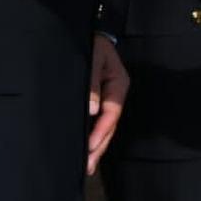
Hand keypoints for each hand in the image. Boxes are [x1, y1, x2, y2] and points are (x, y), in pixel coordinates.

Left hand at [87, 35, 128, 176]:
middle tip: (87, 167)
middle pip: (110, 125)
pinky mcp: (98, 101)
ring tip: (87, 166)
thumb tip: (91, 110)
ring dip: (96, 146)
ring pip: (104, 126)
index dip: (101, 131)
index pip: (112, 112)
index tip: (90, 147)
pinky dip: (91, 136)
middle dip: (99, 146)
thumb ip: (92, 82)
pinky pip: (97, 122)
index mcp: (118, 84)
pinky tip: (86, 150)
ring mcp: (107, 99)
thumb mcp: (92, 58)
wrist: (83, 33)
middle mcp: (115, 94)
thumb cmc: (90, 43)